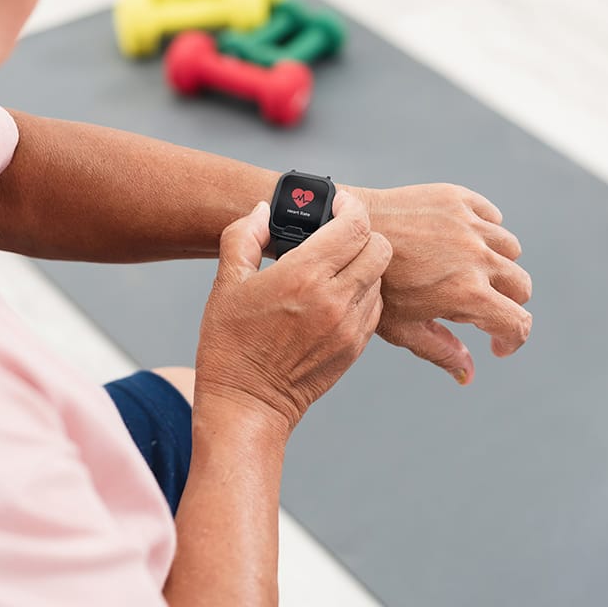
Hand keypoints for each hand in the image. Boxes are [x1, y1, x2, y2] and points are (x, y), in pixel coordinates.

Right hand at [195, 192, 391, 433]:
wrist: (247, 404)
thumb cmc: (230, 345)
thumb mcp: (227, 284)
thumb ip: (244, 237)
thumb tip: (262, 211)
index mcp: (303, 276)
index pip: (354, 226)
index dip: (351, 207)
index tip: (339, 204)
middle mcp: (334, 299)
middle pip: (380, 247)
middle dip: (363, 234)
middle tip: (340, 234)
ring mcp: (349, 326)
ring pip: (380, 277)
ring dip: (364, 264)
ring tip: (335, 266)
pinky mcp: (356, 347)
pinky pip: (374, 307)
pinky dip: (363, 293)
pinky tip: (336, 295)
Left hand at [351, 183, 531, 384]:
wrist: (350, 232)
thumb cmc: (372, 284)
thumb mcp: (402, 327)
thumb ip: (441, 350)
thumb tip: (467, 375)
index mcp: (466, 293)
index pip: (517, 322)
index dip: (512, 340)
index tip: (496, 345)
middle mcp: (476, 256)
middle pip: (521, 285)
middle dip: (509, 303)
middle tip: (484, 308)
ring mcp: (469, 224)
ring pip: (511, 249)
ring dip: (499, 265)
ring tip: (471, 271)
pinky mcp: (458, 198)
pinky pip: (492, 216)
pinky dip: (487, 229)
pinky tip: (463, 241)